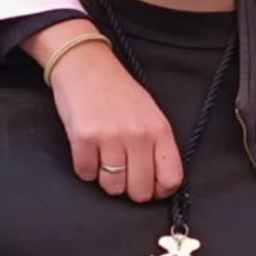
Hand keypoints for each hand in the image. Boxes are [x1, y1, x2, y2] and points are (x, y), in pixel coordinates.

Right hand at [26, 26, 182, 202]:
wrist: (85, 64)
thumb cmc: (118, 91)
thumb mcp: (150, 113)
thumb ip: (158, 145)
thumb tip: (159, 183)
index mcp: (159, 130)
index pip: (171, 179)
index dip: (160, 190)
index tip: (151, 186)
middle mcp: (138, 136)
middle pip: (141, 191)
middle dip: (131, 189)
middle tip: (124, 173)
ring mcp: (110, 138)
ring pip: (113, 187)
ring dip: (106, 179)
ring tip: (104, 158)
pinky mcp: (83, 139)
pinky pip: (86, 174)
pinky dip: (85, 168)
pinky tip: (88, 150)